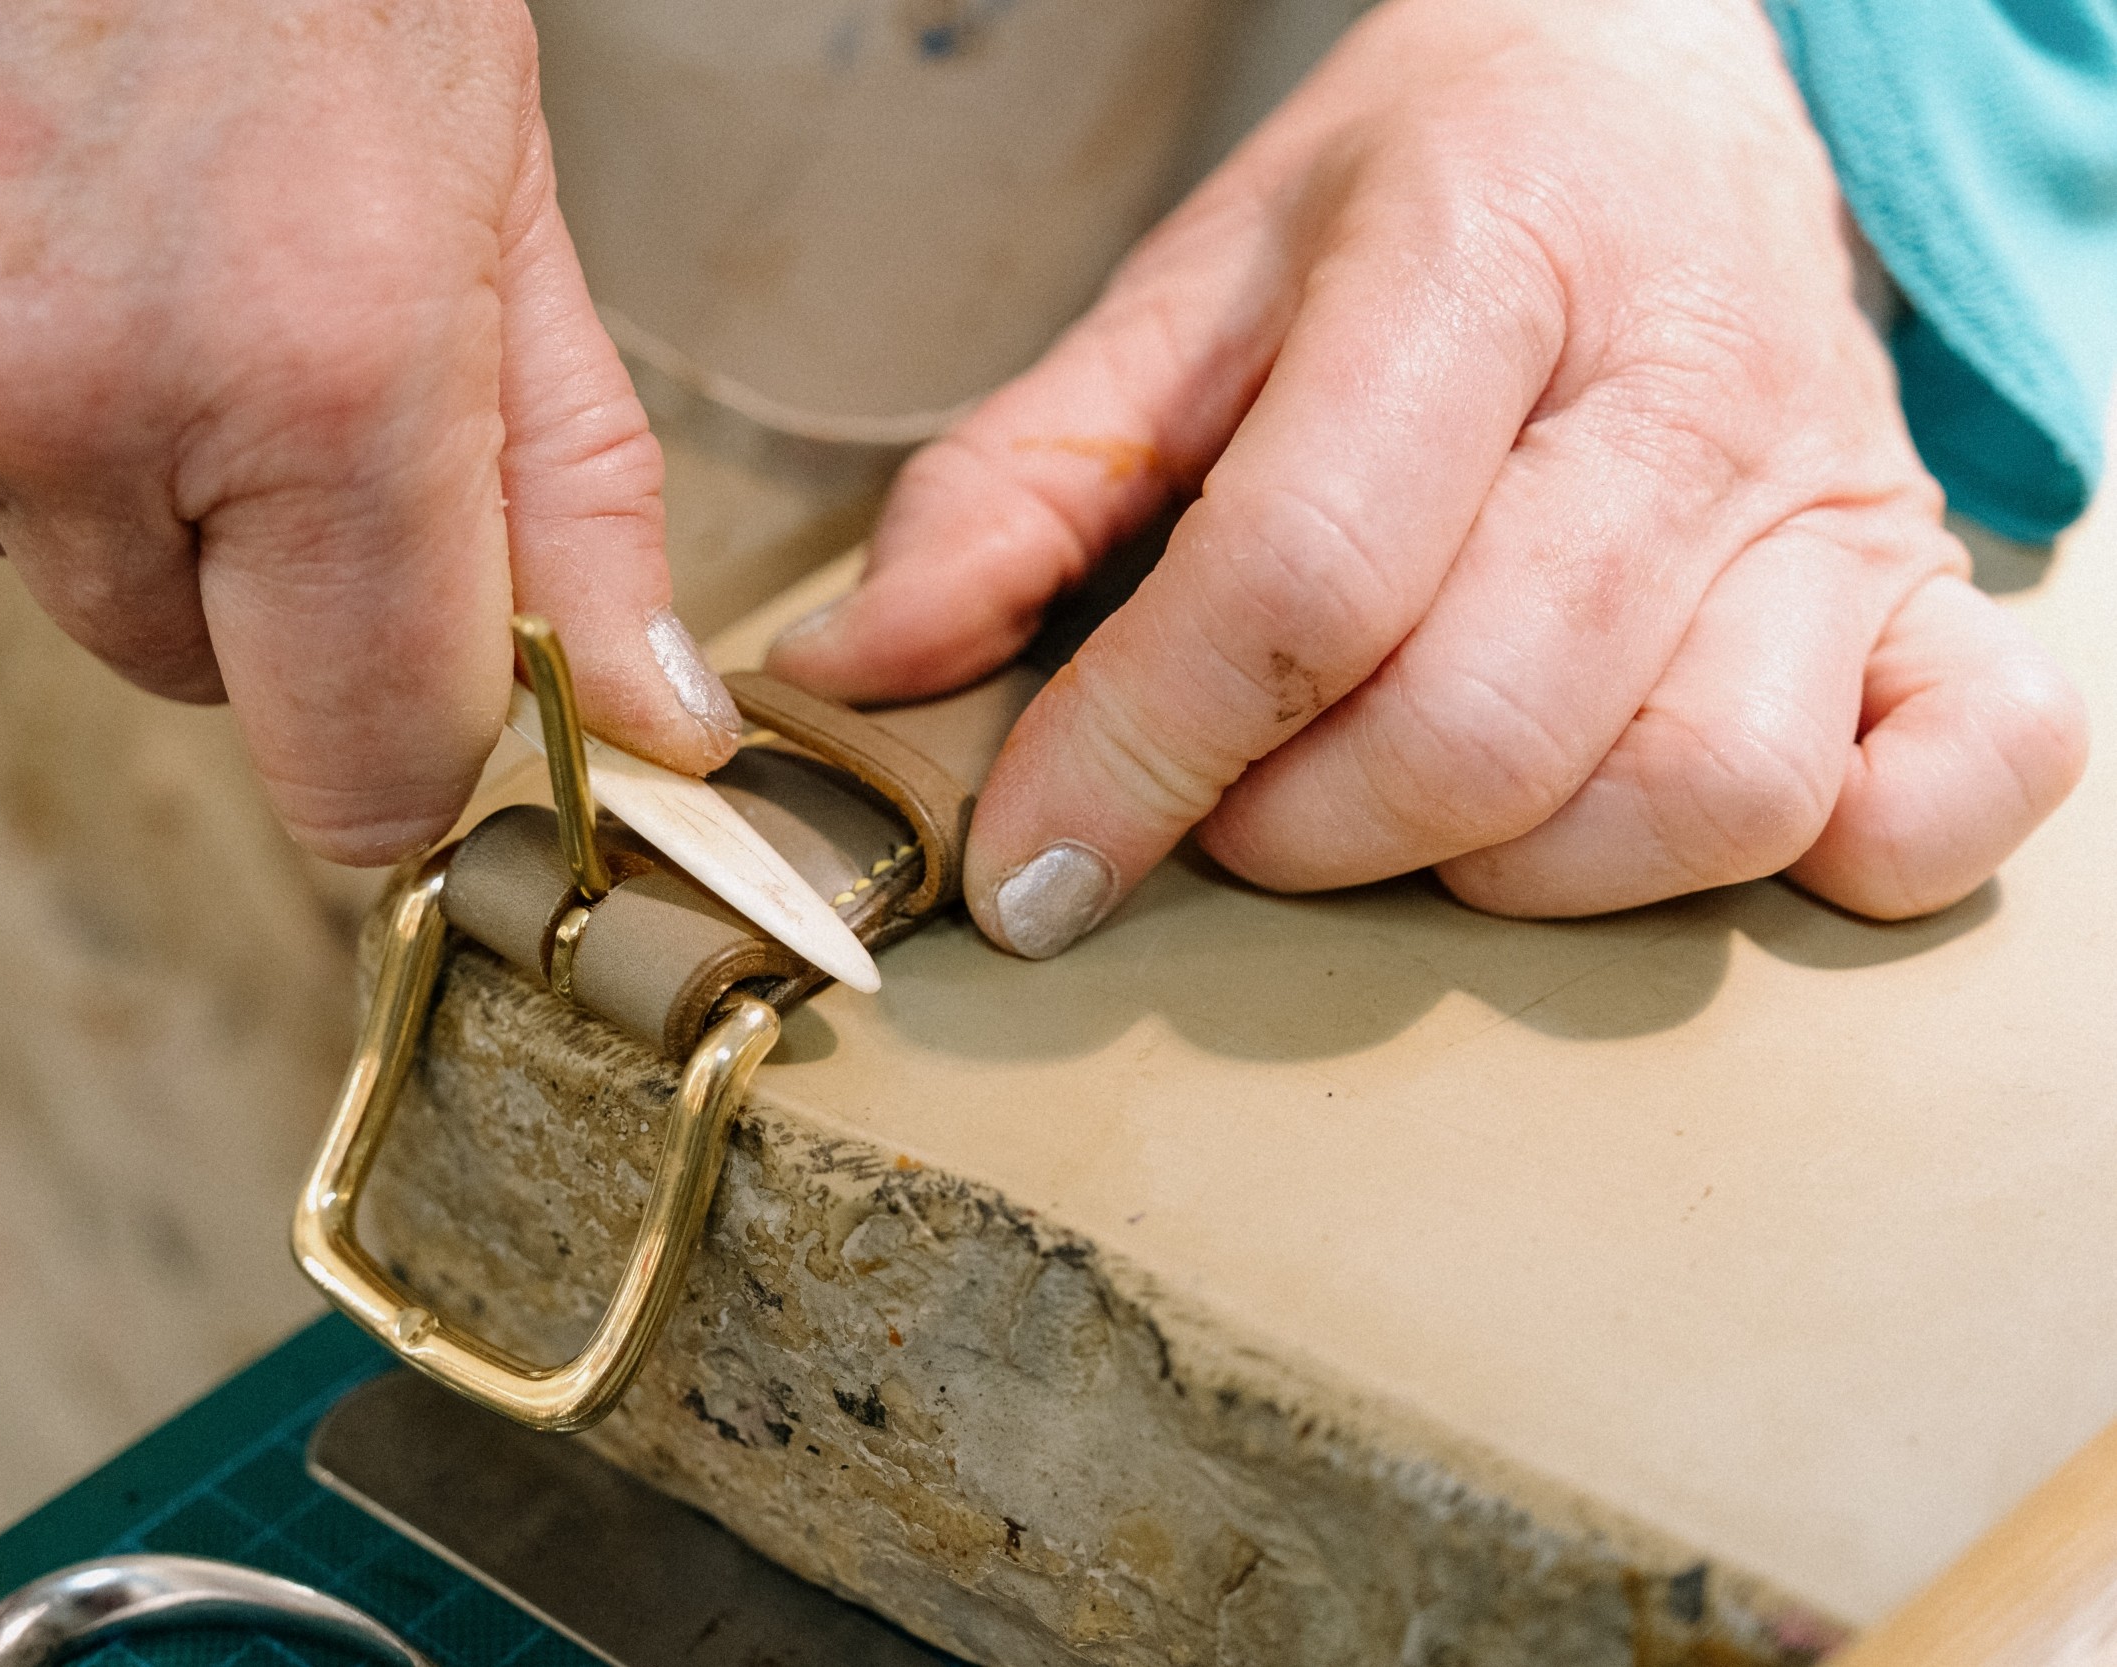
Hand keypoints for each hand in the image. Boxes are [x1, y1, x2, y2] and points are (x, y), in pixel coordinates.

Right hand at [0, 0, 739, 864]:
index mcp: (313, 369)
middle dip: (255, 565)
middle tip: (266, 336)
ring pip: (39, 561)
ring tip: (126, 236)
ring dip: (98, 460)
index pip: (365, 768)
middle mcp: (77, 392)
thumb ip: (571, 489)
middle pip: (195, 674)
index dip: (413, 744)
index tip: (434, 678)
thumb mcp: (495, 194)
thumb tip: (643, 721)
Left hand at [768, 0, 2087, 954]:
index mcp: (1475, 259)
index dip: (1134, 761)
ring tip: (1409, 796)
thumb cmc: (1415, 205)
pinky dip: (1834, 855)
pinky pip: (1962, 785)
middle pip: (1483, 722)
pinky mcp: (1926, 584)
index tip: (1030, 869)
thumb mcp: (1189, 292)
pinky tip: (1663, 810)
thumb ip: (1016, 480)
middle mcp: (1680, 384)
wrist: (1664, 87)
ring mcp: (1830, 497)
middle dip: (1298, 828)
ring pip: (1696, 797)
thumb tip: (855, 677)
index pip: (1297, 580)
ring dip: (1507, 868)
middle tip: (1232, 797)